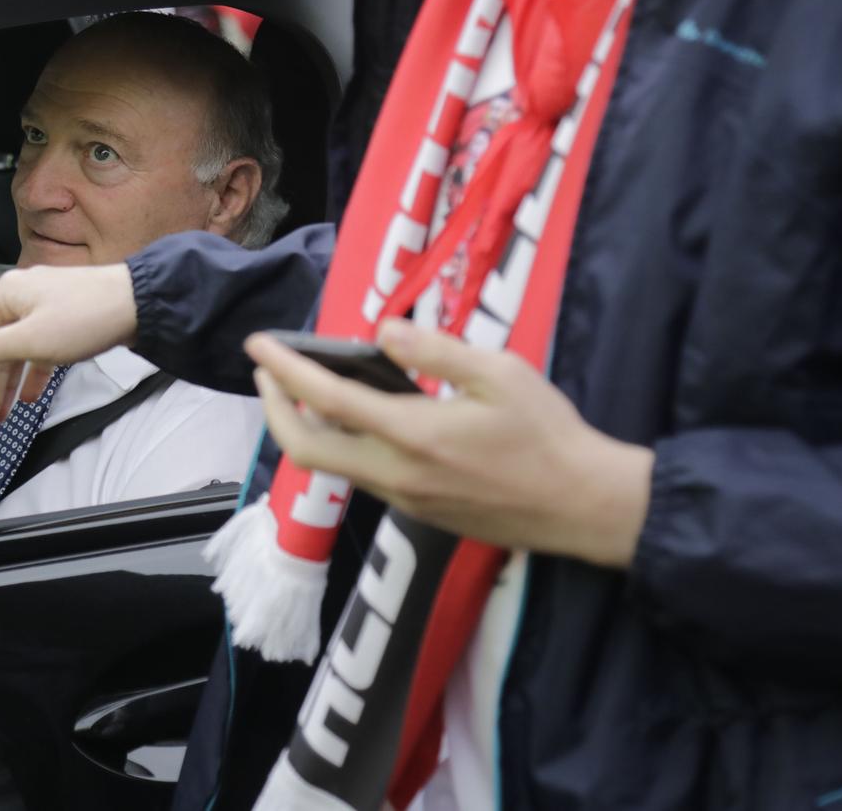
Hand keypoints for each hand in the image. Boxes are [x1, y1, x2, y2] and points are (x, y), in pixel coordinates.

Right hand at [0, 264, 137, 441]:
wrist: (139, 304)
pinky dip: (33, 375)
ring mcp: (46, 310)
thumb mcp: (29, 339)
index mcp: (7, 296)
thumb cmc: (87, 316)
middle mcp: (22, 299)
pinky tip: (29, 397)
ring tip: (1, 422)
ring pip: (18, 356)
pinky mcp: (67, 322)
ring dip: (8, 390)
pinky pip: (40, 352)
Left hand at [248, 319, 652, 567]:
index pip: (326, 400)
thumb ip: (436, 350)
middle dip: (274, 409)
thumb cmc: (547, 434)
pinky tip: (357, 418)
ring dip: (306, 429)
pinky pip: (362, 476)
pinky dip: (342, 445)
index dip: (284, 370)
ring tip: (306, 388)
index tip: (258, 344)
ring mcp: (405, 500)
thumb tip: (384, 329)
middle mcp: (396, 474)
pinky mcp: (419, 512)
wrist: (583, 507)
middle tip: (268, 371)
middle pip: (305, 451)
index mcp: (412, 435)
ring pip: (331, 468)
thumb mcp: (499, 373)